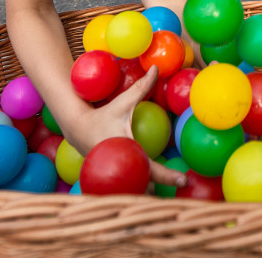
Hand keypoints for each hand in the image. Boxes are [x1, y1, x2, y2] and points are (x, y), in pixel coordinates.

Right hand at [60, 66, 186, 187]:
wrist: (77, 129)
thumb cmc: (103, 116)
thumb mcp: (122, 103)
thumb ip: (141, 88)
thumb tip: (156, 70)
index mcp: (126, 151)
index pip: (150, 169)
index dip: (168, 176)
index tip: (184, 179)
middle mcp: (121, 167)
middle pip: (146, 187)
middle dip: (162, 191)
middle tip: (182, 183)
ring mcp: (114, 176)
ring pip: (137, 191)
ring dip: (151, 191)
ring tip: (170, 187)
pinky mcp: (111, 179)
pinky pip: (130, 188)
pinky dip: (140, 188)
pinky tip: (152, 188)